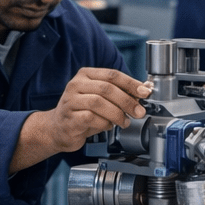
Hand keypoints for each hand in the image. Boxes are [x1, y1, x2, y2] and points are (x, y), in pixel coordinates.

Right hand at [11, 68, 153, 172]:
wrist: (58, 129)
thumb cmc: (83, 113)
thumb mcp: (102, 99)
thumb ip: (120, 94)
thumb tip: (143, 90)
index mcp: (86, 75)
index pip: (112, 74)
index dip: (131, 83)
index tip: (145, 92)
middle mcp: (76, 84)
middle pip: (107, 88)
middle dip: (127, 101)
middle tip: (139, 111)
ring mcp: (70, 100)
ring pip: (99, 102)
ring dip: (117, 113)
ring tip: (124, 121)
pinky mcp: (69, 117)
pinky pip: (91, 118)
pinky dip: (104, 123)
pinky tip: (107, 126)